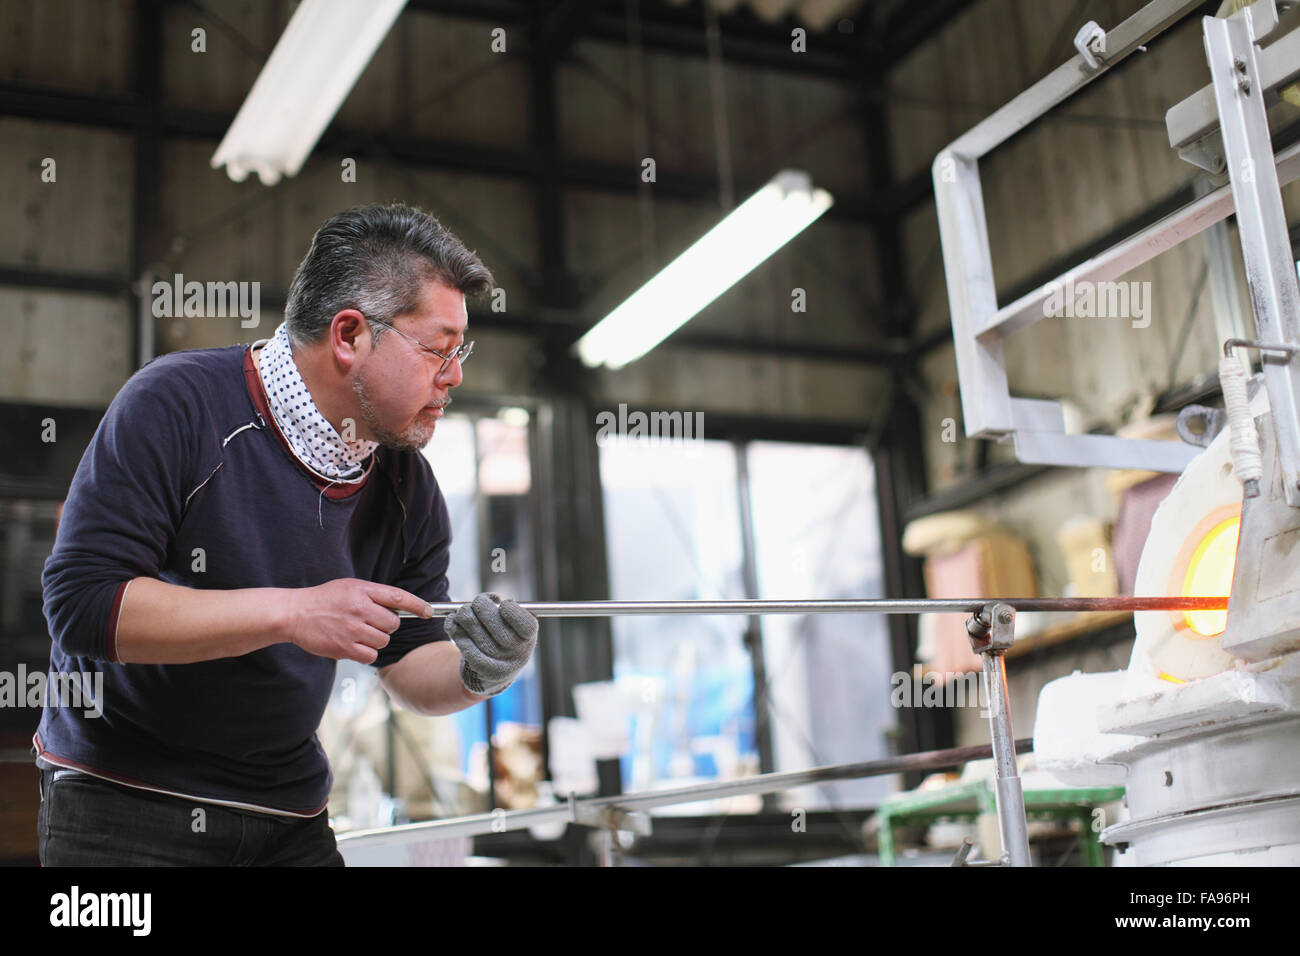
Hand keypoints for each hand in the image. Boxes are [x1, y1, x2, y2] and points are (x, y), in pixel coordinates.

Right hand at [282, 578, 432, 663]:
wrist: (295, 614)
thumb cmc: (324, 600)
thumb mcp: (350, 587)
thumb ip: (374, 595)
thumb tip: (399, 607)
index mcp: (362, 591)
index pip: (398, 597)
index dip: (418, 605)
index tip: (429, 612)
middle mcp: (359, 609)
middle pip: (393, 624)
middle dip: (386, 626)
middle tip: (370, 622)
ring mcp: (352, 629)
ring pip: (383, 641)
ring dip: (376, 639)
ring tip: (358, 632)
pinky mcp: (344, 647)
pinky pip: (371, 655)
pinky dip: (366, 652)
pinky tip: (353, 644)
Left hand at [444, 593, 538, 696]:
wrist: (496, 671)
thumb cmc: (505, 638)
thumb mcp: (513, 625)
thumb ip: (506, 610)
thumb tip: (491, 598)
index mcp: (528, 639)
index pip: (525, 624)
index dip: (511, 610)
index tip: (503, 604)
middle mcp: (516, 652)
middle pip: (496, 623)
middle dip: (482, 606)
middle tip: (478, 602)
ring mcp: (498, 661)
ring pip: (474, 627)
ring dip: (464, 614)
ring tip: (463, 612)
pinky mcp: (479, 667)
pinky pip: (462, 641)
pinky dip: (454, 627)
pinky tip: (453, 622)